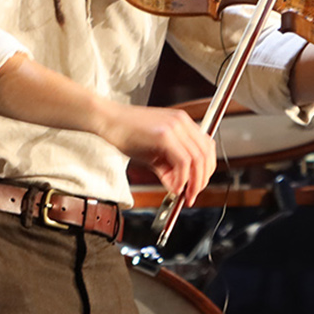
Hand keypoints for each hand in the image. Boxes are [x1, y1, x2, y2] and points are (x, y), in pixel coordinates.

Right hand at [97, 102, 215, 206]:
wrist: (107, 120)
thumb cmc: (126, 132)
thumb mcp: (153, 152)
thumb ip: (168, 168)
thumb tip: (178, 186)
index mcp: (183, 123)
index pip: (207, 147)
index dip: (206, 169)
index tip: (198, 185)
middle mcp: (182, 122)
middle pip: (206, 154)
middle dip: (202, 179)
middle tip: (192, 194)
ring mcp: (175, 127)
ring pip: (198, 159)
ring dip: (194, 182)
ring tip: (184, 194)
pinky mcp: (164, 135)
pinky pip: (183, 161)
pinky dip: (182, 178)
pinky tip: (174, 186)